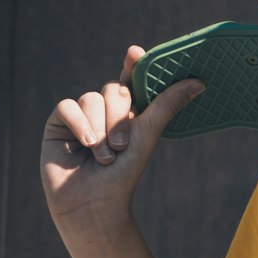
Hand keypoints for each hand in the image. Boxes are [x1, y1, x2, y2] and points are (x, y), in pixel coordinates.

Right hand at [41, 45, 203, 227]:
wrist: (93, 205)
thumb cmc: (123, 176)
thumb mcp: (147, 137)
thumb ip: (166, 105)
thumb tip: (199, 83)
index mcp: (129, 112)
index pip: (131, 80)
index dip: (133, 65)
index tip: (135, 53)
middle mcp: (104, 110)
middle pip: (112, 90)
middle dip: (119, 118)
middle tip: (121, 147)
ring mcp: (81, 115)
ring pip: (90, 98)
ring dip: (100, 130)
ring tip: (103, 156)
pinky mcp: (59, 123)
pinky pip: (67, 106)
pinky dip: (79, 125)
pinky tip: (84, 145)